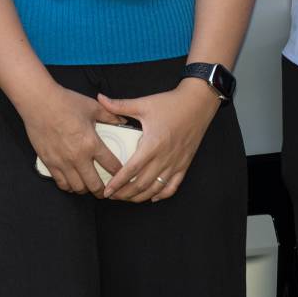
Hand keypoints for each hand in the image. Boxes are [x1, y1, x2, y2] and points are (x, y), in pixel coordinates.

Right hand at [19, 81, 127, 196]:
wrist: (39, 102)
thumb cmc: (65, 102)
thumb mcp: (92, 107)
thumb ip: (110, 116)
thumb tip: (123, 120)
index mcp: (91, 143)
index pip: (111, 166)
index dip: (120, 174)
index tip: (123, 177)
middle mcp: (78, 157)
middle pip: (94, 185)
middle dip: (103, 191)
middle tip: (107, 191)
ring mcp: (62, 162)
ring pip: (77, 188)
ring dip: (85, 189)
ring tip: (89, 186)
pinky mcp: (49, 163)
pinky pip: (61, 183)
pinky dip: (69, 186)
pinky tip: (72, 183)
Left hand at [96, 80, 218, 201]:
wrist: (198, 103)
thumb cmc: (171, 103)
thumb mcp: (144, 104)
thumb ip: (119, 105)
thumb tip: (99, 98)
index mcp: (152, 144)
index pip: (131, 170)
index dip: (117, 183)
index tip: (107, 190)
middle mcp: (164, 157)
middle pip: (141, 184)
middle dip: (124, 194)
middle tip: (112, 196)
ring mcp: (176, 163)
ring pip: (155, 189)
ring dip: (140, 197)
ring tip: (127, 198)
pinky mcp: (184, 165)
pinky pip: (172, 187)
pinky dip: (161, 195)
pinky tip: (151, 197)